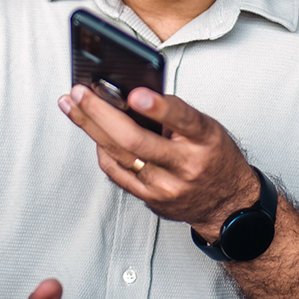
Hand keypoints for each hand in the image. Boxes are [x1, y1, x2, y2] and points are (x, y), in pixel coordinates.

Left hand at [58, 86, 260, 239]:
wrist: (227, 205)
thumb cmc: (214, 157)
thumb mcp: (207, 129)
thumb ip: (174, 113)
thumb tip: (132, 95)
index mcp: (205, 140)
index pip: (182, 120)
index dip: (158, 107)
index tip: (136, 93)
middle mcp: (184, 165)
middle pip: (134, 140)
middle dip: (100, 113)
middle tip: (79, 92)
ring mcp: (164, 187)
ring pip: (117, 155)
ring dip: (89, 126)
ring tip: (71, 104)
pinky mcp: (150, 200)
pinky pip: (116, 172)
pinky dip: (101, 148)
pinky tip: (92, 132)